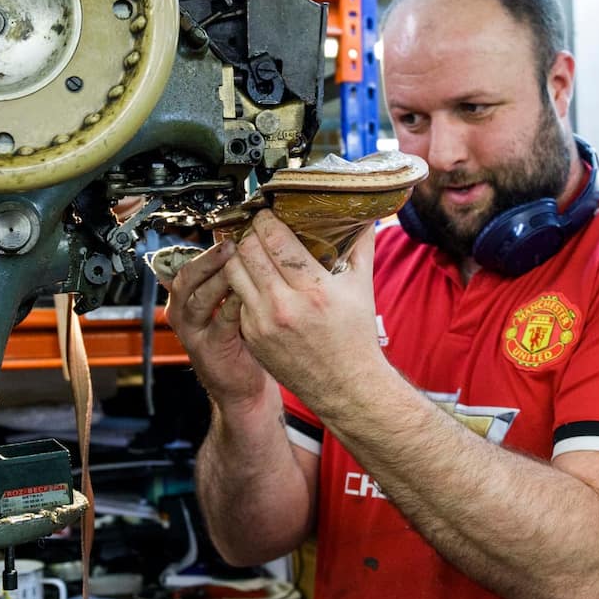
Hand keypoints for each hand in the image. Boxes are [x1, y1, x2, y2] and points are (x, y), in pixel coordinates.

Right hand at [163, 240, 271, 409]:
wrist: (240, 384)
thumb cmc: (238, 337)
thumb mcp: (226, 302)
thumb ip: (227, 276)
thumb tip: (239, 239)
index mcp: (184, 296)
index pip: (185, 263)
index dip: (204, 247)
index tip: (226, 230)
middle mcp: (182, 312)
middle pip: (186, 278)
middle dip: (208, 260)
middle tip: (230, 245)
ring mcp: (192, 331)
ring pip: (198, 299)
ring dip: (218, 279)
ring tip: (237, 265)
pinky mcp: (209, 348)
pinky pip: (219, 322)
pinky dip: (233, 305)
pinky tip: (247, 294)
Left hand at [222, 210, 385, 412]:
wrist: (345, 386)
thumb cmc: (355, 336)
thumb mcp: (362, 287)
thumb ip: (360, 246)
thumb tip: (365, 215)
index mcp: (315, 290)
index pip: (275, 240)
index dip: (266, 220)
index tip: (267, 213)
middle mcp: (284, 306)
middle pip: (248, 251)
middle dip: (250, 233)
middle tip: (256, 227)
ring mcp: (263, 323)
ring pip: (233, 272)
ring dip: (239, 256)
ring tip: (249, 248)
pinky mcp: (251, 336)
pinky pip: (236, 297)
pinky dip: (241, 284)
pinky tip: (252, 278)